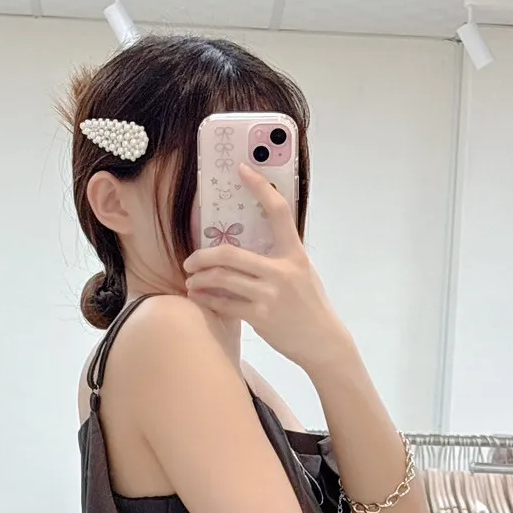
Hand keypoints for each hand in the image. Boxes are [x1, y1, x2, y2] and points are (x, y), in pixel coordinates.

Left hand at [183, 164, 351, 373]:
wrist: (322, 342)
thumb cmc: (310, 306)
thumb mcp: (303, 273)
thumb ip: (281, 257)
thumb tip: (253, 245)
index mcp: (294, 254)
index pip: (278, 211)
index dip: (260, 187)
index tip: (242, 170)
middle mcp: (281, 271)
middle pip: (230, 254)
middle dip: (202, 256)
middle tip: (190, 260)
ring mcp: (270, 295)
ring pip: (222, 279)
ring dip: (200, 280)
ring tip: (191, 281)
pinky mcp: (261, 317)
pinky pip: (225, 304)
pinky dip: (207, 300)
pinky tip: (198, 298)